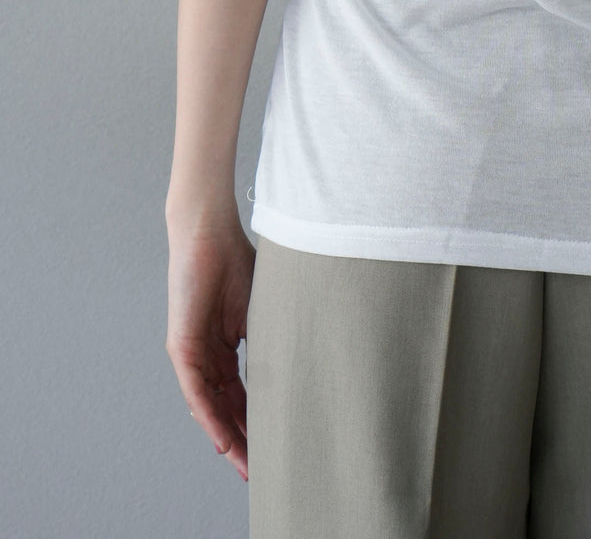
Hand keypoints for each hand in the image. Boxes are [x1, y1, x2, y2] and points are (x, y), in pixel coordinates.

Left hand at [165, 208, 254, 482]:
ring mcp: (192, 352)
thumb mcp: (262, 308)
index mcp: (226, 346)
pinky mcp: (181, 346)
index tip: (273, 446)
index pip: (241, 394)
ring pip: (209, 406)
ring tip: (245, 463)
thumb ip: (272, 337)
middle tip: (260, 469)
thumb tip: (300, 364)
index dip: (255, 421)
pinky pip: (195, 390)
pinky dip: (208, 416)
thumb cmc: (237, 259)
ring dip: (227, 437)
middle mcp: (207, 355)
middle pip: (225, 407)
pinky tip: (222, 438)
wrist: (210, 231)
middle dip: (243, 440)